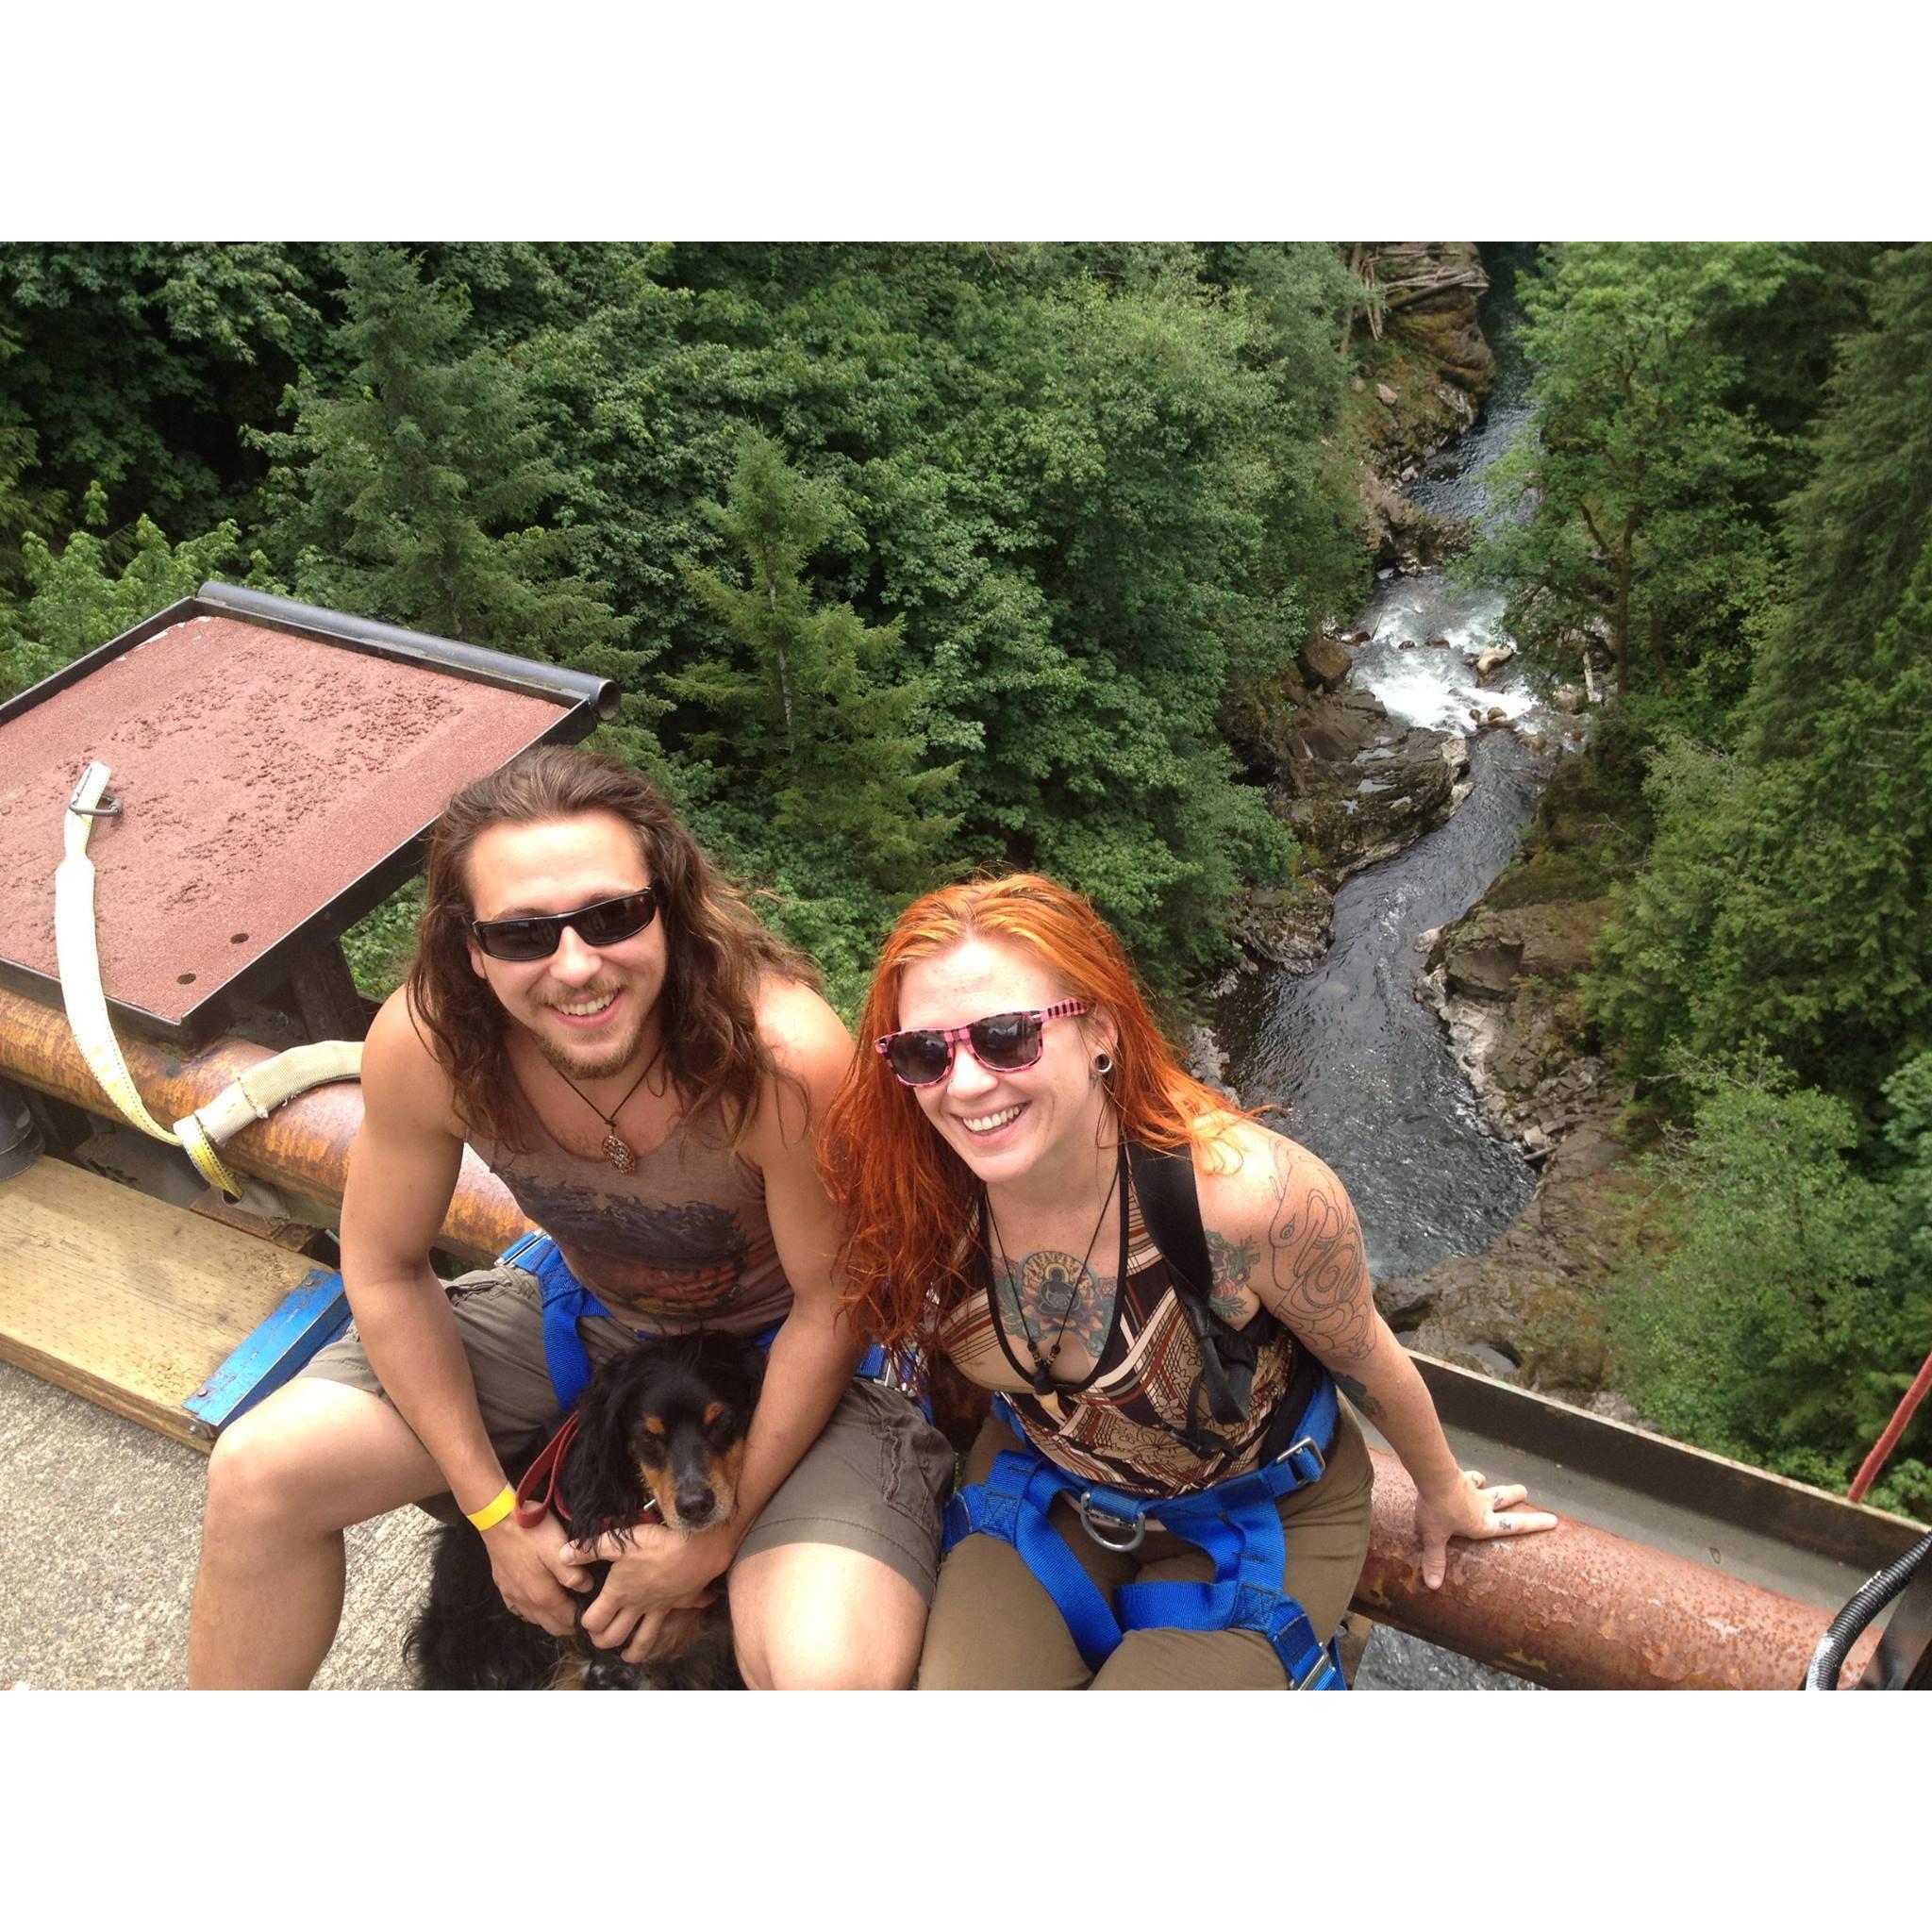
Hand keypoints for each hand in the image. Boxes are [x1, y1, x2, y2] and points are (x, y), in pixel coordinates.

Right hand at [480, 1511, 592, 1636]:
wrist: (497, 1518)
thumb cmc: (532, 1531)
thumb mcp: (557, 1548)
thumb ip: (572, 1573)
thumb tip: (587, 1589)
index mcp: (543, 1595)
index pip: (566, 1621)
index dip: (581, 1619)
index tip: (593, 1611)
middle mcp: (526, 1602)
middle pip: (551, 1626)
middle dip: (568, 1624)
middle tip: (583, 1610)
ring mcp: (512, 1595)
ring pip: (535, 1619)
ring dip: (551, 1618)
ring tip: (565, 1604)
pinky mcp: (503, 1587)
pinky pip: (520, 1610)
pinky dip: (533, 1611)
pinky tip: (539, 1599)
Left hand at [564, 1521, 734, 1664]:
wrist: (697, 1547)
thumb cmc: (656, 1544)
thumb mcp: (620, 1542)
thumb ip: (590, 1549)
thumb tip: (563, 1555)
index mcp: (619, 1593)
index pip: (595, 1620)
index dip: (586, 1623)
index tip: (583, 1618)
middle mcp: (638, 1606)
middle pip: (615, 1636)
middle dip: (603, 1641)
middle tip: (599, 1636)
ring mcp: (660, 1608)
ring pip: (644, 1640)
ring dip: (633, 1652)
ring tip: (626, 1655)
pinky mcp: (681, 1602)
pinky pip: (684, 1612)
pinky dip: (685, 1613)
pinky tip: (689, 1610)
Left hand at [1412, 1467, 1558, 1591]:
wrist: (1434, 1475)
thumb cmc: (1438, 1509)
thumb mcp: (1435, 1537)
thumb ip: (1434, 1559)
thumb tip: (1433, 1586)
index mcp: (1483, 1523)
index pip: (1514, 1526)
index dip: (1535, 1525)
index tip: (1553, 1520)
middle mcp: (1482, 1505)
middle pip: (1504, 1499)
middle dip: (1516, 1497)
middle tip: (1525, 1492)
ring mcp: (1472, 1488)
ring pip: (1489, 1486)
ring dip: (1493, 1484)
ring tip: (1496, 1483)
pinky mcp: (1459, 1474)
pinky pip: (1466, 1476)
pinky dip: (1468, 1476)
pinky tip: (1461, 1473)